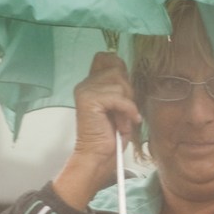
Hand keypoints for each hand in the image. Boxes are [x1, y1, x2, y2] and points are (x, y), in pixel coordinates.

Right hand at [53, 53, 141, 210]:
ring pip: (120, 83)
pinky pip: (119, 97)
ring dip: (127, 104)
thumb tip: (128, 74)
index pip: (105, 57)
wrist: (99, 157)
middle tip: (125, 111)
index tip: (125, 91)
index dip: (119, 68)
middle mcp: (85, 84)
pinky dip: (127, 111)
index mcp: (90, 83)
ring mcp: (86, 90)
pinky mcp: (90, 100)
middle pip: (117, 69)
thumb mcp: (119, 106)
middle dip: (127, 91)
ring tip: (122, 120)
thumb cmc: (110, 136)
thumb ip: (121, 88)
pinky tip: (126, 123)